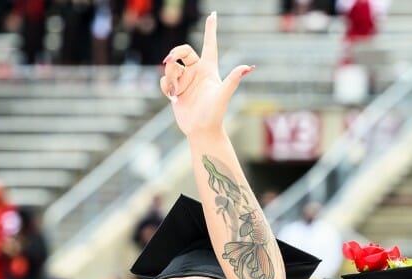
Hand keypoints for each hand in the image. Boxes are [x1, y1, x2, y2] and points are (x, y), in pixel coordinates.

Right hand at [160, 12, 254, 137]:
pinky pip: (163, 81)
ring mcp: (185, 81)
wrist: (202, 131)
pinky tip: (173, 98)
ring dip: (169, 77)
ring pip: (169, 67)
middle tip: (170, 59)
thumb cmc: (215, 114)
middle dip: (174, 53)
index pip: (209, 45)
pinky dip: (165, 87)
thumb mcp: (223, 95)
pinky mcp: (175, 90)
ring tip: (176, 92)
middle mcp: (196, 73)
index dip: (210, 30)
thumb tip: (249, 67)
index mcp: (209, 69)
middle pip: (182, 52)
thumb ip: (233, 79)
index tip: (213, 15)